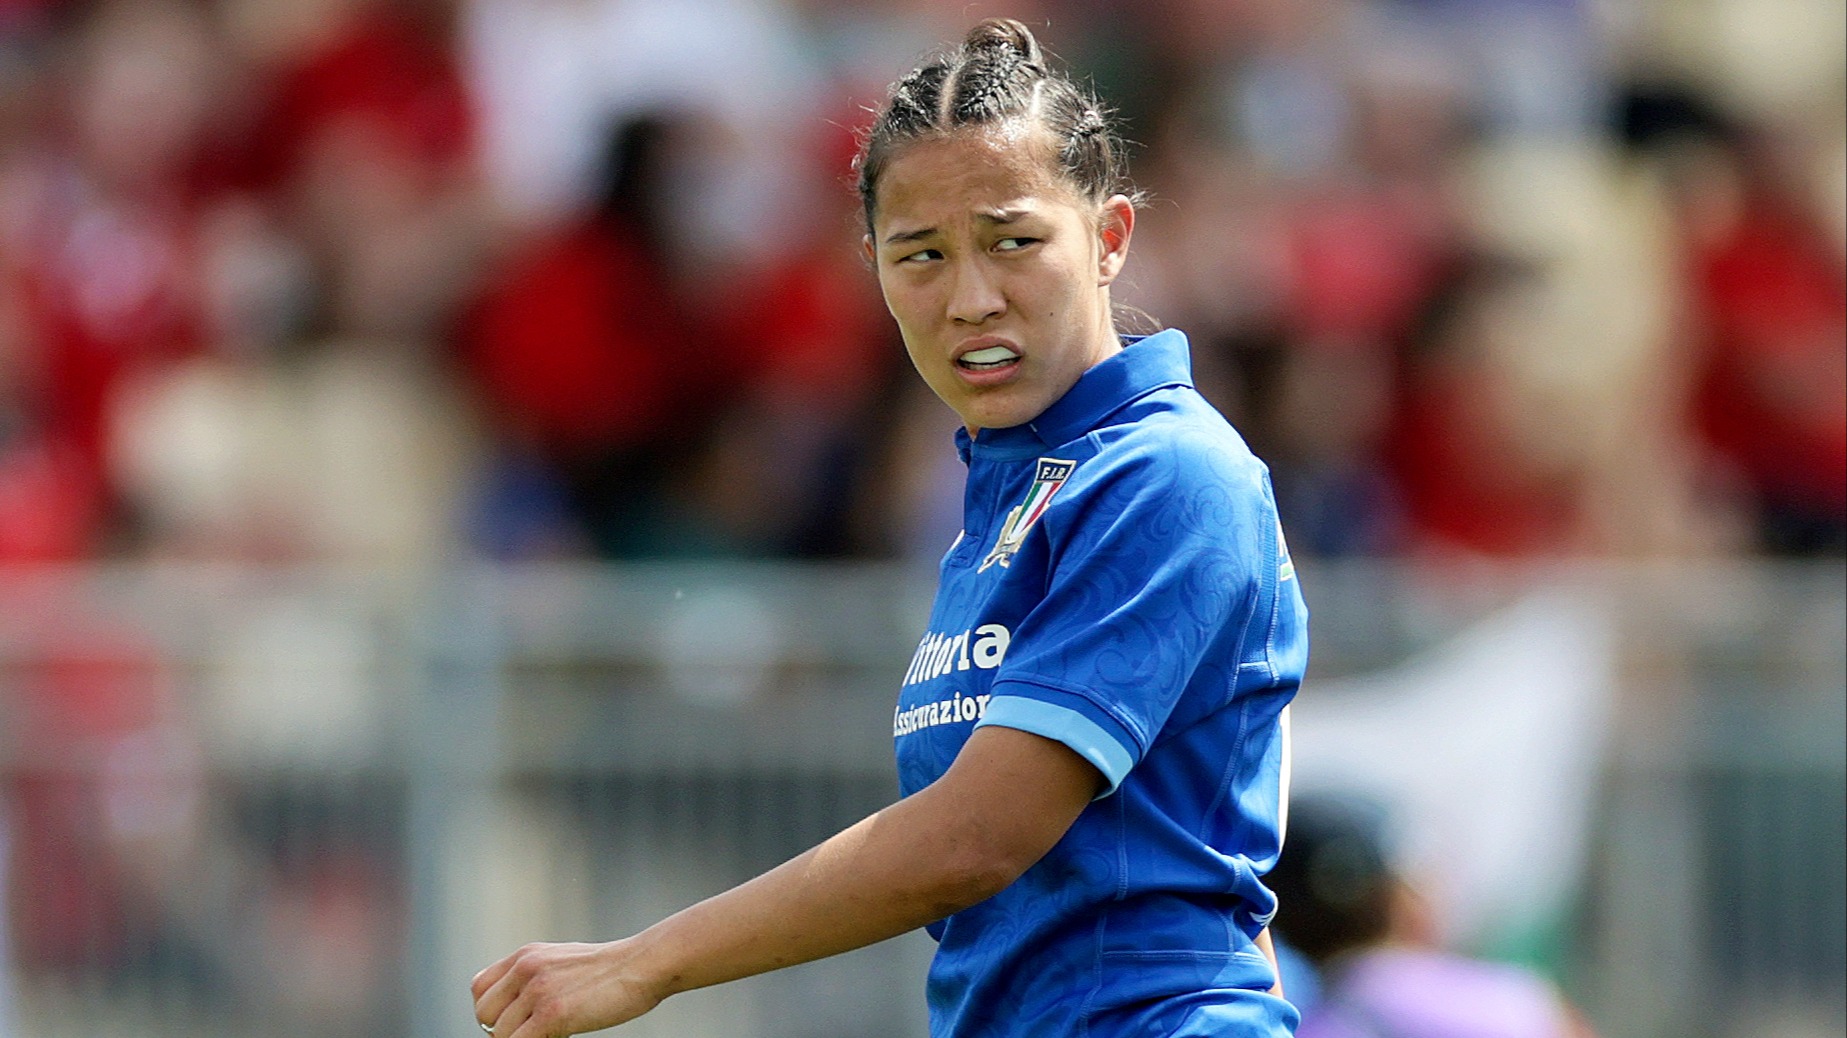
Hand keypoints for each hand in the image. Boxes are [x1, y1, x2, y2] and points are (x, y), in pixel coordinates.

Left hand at [471, 939, 664, 1036]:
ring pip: (499, 1034)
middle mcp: (526, 968)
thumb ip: (537, 975)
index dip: (492, 1010)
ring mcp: (537, 990)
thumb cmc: (613, 970)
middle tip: (530, 1034)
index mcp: (527, 955)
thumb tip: (519, 1008)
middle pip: (484, 1013)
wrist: (644, 964)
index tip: (512, 1022)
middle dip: (501, 1030)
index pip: (480, 987)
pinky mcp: (551, 1013)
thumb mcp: (564, 961)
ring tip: (551, 1034)